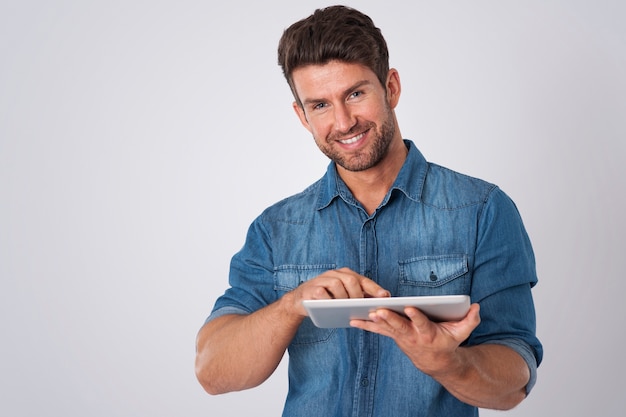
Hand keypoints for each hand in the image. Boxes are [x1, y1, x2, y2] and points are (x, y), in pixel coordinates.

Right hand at [283, 267, 389, 316]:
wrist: (300, 302)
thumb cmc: (327, 300)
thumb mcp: (343, 298)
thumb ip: (358, 298)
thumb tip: (379, 303)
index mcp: (345, 275)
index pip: (363, 280)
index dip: (374, 288)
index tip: (385, 296)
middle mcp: (334, 274)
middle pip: (351, 280)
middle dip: (358, 294)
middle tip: (360, 306)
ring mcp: (322, 280)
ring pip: (337, 284)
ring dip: (343, 298)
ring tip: (346, 308)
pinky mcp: (312, 288)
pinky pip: (322, 292)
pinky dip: (328, 300)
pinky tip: (332, 307)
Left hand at [350, 303, 480, 376]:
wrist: (436, 362)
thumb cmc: (447, 342)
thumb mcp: (462, 333)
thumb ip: (470, 320)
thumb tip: (477, 306)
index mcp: (429, 333)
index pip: (422, 323)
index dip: (416, 316)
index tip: (409, 308)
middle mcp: (413, 336)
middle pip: (399, 326)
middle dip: (389, 319)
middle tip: (378, 311)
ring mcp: (401, 337)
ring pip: (386, 328)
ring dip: (374, 321)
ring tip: (361, 313)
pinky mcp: (393, 336)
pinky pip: (378, 330)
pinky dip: (366, 325)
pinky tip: (353, 320)